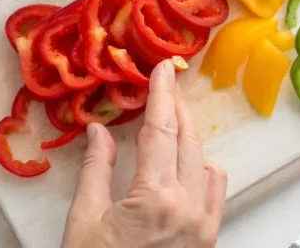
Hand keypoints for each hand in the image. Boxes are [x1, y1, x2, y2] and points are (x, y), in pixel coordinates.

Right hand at [61, 60, 226, 247]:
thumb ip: (95, 170)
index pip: (162, 130)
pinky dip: (203, 168)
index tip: (164, 69)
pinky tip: (187, 163)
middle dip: (178, 108)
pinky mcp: (207, 241)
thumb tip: (97, 131)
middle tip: (167, 83)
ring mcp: (203, 226)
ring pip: (207, 163)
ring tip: (172, 121)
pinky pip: (215, 192)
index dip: (162, 94)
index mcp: (156, 198)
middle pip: (189, 140)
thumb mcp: (83, 222)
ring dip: (192, 137)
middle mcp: (189, 208)